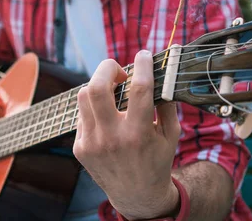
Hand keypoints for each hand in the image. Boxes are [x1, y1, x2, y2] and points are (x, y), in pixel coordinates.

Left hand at [72, 51, 181, 219]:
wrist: (136, 196)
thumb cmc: (157, 161)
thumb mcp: (171, 135)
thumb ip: (167, 104)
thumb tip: (163, 74)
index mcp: (139, 134)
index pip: (139, 89)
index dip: (142, 65)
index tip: (144, 54)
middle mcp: (112, 138)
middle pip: (97, 88)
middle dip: (107, 68)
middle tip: (119, 70)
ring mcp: (92, 143)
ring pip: (84, 97)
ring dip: (99, 85)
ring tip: (112, 90)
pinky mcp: (80, 147)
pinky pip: (82, 115)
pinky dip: (95, 107)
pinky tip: (107, 114)